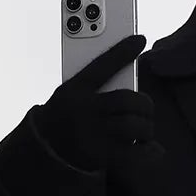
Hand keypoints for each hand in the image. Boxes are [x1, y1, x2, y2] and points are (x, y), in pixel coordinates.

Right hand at [35, 31, 162, 170]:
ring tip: (145, 129)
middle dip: (144, 104)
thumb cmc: (63, 115)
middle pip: (125, 100)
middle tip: (146, 109)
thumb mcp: (70, 93)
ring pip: (132, 126)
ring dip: (146, 127)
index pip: (102, 65)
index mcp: (75, 90)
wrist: (44, 147)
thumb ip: (95, 85)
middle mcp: (84, 111)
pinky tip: (151, 148)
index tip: (140, 39)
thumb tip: (129, 81)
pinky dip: (147, 151)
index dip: (123, 51)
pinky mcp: (100, 156)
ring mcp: (92, 134)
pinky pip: (132, 153)